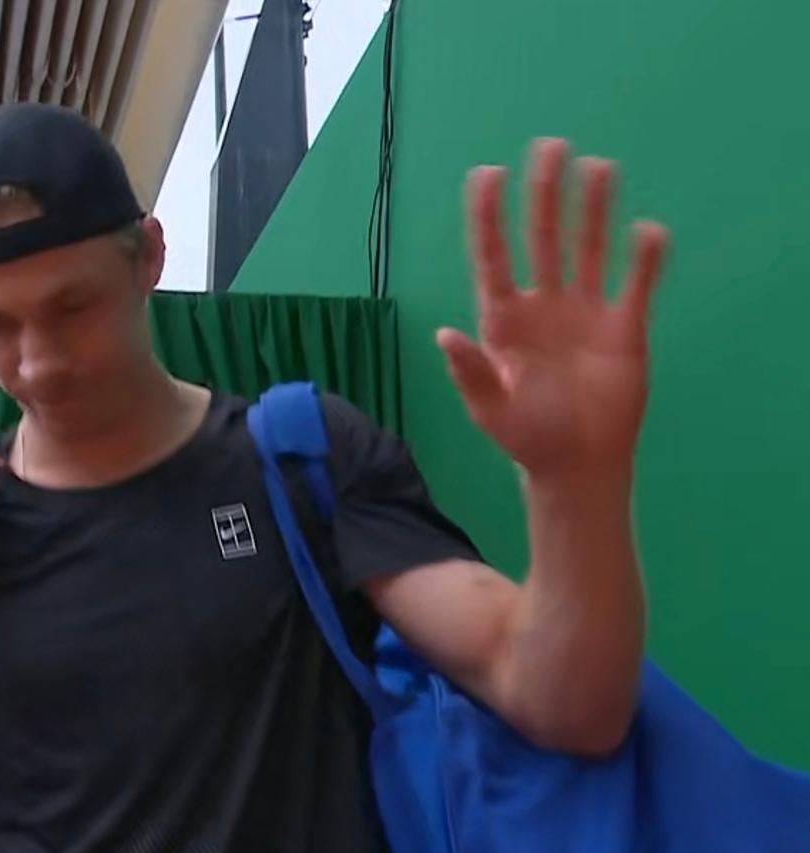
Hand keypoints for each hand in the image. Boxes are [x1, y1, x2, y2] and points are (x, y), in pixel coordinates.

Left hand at [437, 139, 668, 481]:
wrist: (579, 464)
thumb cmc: (528, 438)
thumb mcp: (491, 410)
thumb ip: (471, 372)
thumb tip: (445, 334)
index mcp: (503, 320)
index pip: (492, 256)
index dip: (487, 215)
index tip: (486, 173)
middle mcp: (543, 305)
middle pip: (542, 238)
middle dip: (544, 194)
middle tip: (550, 146)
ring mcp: (584, 311)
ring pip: (589, 247)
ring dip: (593, 208)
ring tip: (599, 167)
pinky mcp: (625, 326)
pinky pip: (637, 281)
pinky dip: (644, 256)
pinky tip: (647, 230)